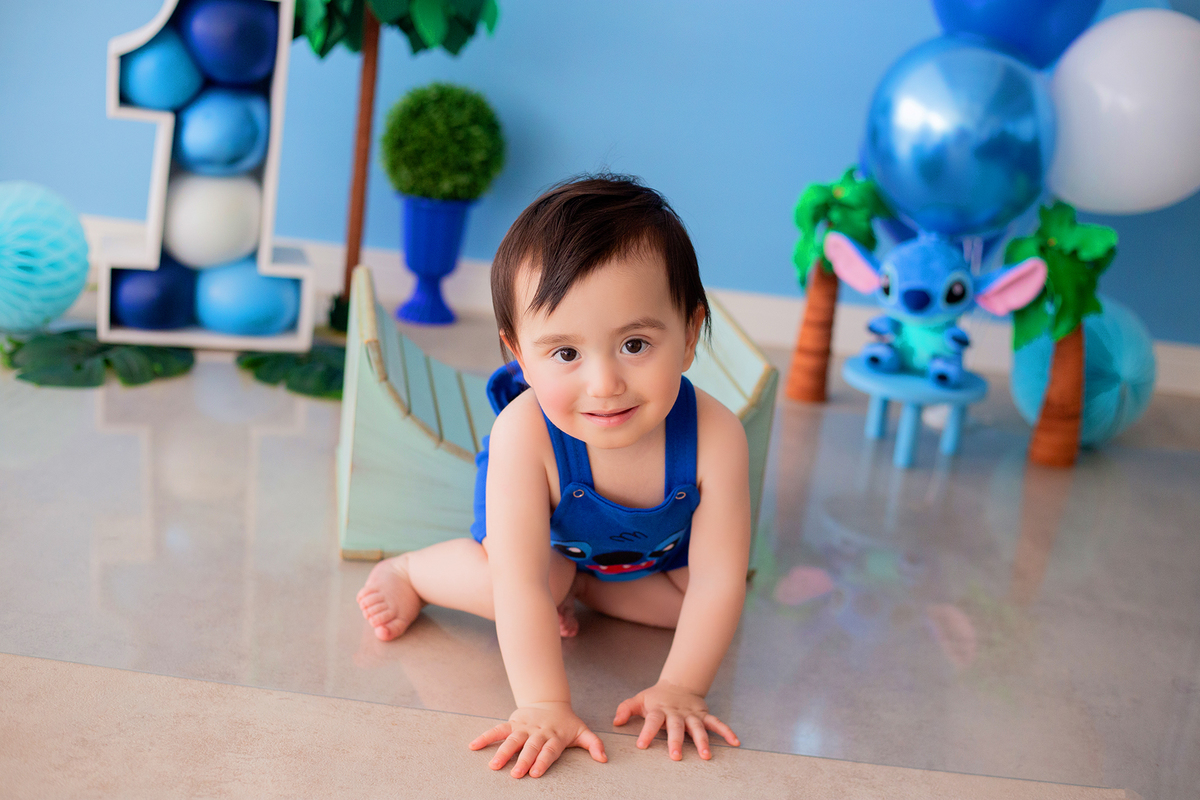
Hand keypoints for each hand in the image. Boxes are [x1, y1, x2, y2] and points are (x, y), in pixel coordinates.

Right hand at [469, 702, 606, 777]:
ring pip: (513, 739)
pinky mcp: (513, 723)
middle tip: (516, 775)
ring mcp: (524, 727)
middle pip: (530, 746)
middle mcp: (539, 732)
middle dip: (523, 760)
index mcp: (555, 736)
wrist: (551, 702)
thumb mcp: (583, 732)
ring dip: (503, 752)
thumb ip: (593, 745)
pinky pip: (498, 729)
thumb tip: (604, 759)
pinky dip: (486, 737)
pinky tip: (474, 746)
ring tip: (494, 766)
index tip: (535, 772)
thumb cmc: (567, 724)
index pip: (549, 749)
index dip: (543, 760)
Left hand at [613, 681, 739, 760]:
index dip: (647, 732)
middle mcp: (677, 712)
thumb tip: (615, 721)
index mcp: (660, 709)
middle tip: (675, 756)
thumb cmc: (656, 698)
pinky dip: (726, 731)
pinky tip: (735, 742)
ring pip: (698, 728)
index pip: (652, 721)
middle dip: (676, 741)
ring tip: (706, 756)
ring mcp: (692, 714)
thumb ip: (626, 709)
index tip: (641, 745)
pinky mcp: (704, 715)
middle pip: (676, 727)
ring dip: (702, 741)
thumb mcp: (639, 699)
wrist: (679, 684)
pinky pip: (717, 723)